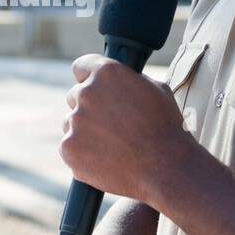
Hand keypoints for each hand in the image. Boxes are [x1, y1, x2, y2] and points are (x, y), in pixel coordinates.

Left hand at [60, 53, 192, 204]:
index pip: (82, 66)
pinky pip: (69, 147)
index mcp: (107, 73)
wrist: (164, 168)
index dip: (89, 77)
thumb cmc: (166, 128)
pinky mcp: (69, 148)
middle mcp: (86, 93)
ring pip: (71, 122)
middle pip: (75, 96)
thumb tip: (119, 82)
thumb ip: (129, 80)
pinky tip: (105, 159)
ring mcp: (75, 121)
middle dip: (90, 107)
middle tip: (111, 124)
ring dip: (85, 130)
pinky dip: (82, 153)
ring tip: (113, 145)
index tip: (93, 87)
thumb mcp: (156, 89)